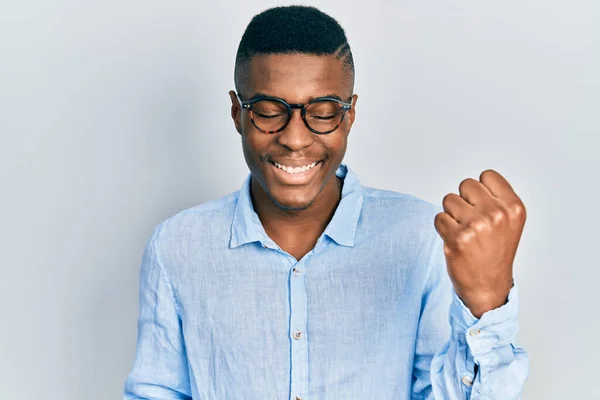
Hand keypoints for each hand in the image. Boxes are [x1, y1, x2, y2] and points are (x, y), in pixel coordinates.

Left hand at [434, 170, 525, 317]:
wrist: (488, 286)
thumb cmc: (496, 252)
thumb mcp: (510, 221)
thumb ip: (497, 198)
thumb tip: (476, 181)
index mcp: (513, 207)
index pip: (487, 175)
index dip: (480, 189)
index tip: (482, 205)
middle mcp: (497, 214)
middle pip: (466, 184)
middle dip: (464, 200)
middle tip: (471, 221)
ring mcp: (476, 226)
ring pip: (449, 199)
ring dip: (452, 214)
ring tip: (464, 231)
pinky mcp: (457, 238)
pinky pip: (439, 217)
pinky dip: (443, 228)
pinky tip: (455, 240)